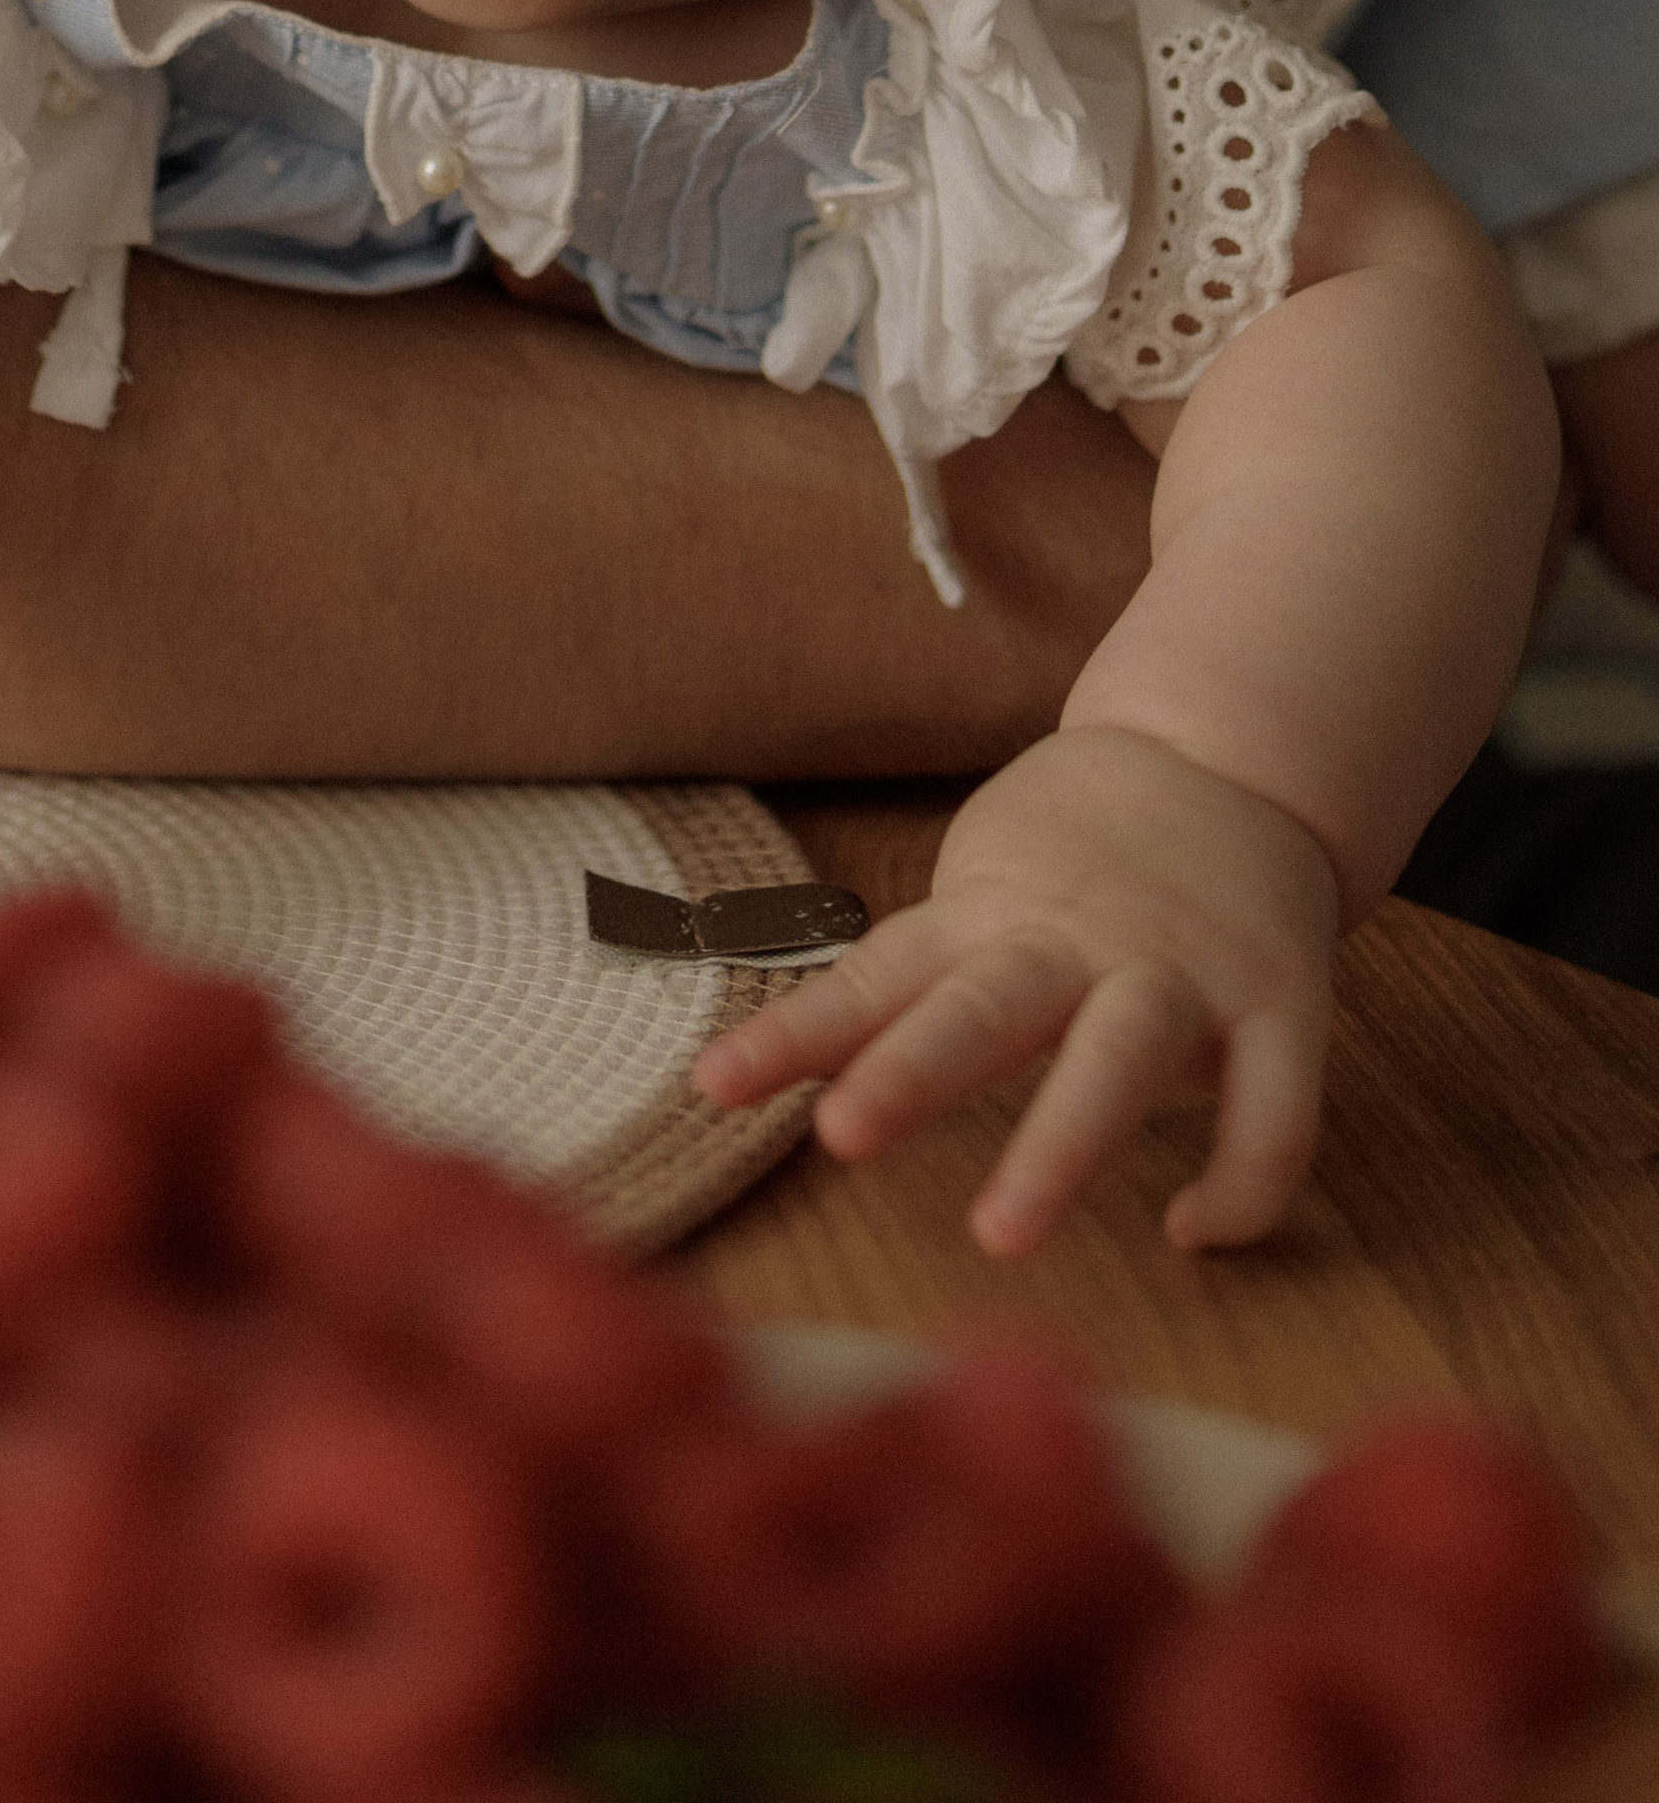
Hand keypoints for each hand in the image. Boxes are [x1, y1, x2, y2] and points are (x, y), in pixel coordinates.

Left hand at [692, 726, 1338, 1253]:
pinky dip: (1241, 1180)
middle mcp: (1078, 942)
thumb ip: (894, 990)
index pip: (878, 976)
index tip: (713, 1085)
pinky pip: (1273, 1109)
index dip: (798, 1033)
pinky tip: (1191, 1231)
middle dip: (914, 1071)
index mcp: (991, 916)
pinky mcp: (1280, 1002)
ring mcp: (1183, 971)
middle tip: (842, 1137)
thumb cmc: (1073, 857)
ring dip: (1061, 1141)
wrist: (1225, 759)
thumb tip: (756, 1070)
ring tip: (1002, 1233)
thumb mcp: (974, 899)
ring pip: (1121, 1054)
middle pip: (985, 1004)